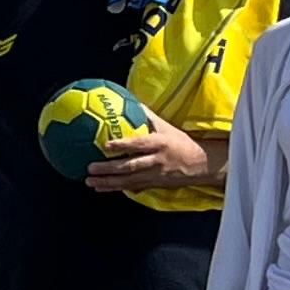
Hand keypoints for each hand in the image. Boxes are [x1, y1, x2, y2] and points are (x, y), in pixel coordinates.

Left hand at [81, 114, 211, 192]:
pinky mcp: (154, 185)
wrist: (200, 164)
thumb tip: (128, 100)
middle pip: (130, 166)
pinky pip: (132, 188)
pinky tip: (101, 188)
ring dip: (108, 182)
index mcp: (160, 144)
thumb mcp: (166, 127)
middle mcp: (157, 161)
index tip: (106, 145)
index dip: (123, 145)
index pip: (140, 144)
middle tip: (90, 167)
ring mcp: (155, 176)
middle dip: (109, 169)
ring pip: (128, 181)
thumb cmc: (180, 143)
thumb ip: (147, 116)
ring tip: (89, 181)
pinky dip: (116, 189)